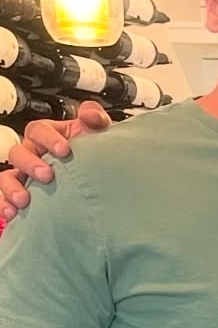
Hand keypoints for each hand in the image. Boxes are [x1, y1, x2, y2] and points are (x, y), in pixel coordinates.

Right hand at [0, 104, 110, 226]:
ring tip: (24, 200)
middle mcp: (32, 153)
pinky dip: (4, 204)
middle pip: (19, 152)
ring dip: (12, 187)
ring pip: (7, 176)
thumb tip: (89, 114)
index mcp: (48, 135)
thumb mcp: (97, 134)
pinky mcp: (22, 194)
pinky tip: (12, 213)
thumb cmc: (93, 154)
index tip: (64, 150)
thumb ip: (95, 118)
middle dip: (30, 164)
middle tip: (47, 175)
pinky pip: (4, 197)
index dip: (48, 138)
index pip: (38, 130)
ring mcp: (24, 175)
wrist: (98, 182)